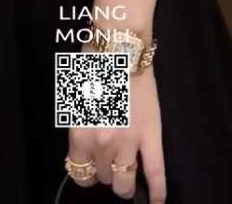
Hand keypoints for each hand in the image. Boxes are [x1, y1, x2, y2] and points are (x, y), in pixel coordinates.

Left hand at [67, 66, 165, 201]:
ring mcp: (128, 142)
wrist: (120, 45)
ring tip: (126, 175)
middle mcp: (102, 144)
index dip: (86, 171)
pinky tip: (156, 202)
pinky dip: (157, 191)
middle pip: (103, 177)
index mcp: (80, 133)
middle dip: (104, 171)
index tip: (90, 166)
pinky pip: (156, 172)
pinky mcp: (151, 135)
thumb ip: (80, 128)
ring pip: (124, 181)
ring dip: (123, 180)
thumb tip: (87, 148)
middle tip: (108, 159)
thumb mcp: (74, 99)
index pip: (80, 172)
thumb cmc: (92, 65)